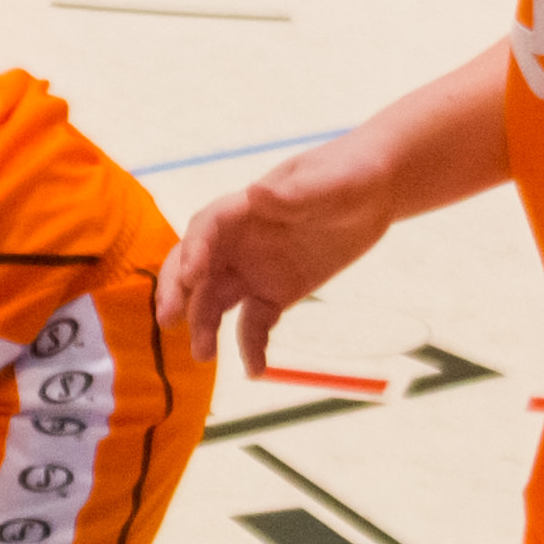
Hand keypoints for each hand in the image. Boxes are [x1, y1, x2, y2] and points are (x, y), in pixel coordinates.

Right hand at [159, 152, 398, 369]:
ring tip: (204, 355)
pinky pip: (254, 323)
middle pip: (196, 268)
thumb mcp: (327, 182)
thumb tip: (256, 193)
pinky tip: (256, 369)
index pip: (207, 228)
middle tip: (169, 321)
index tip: (191, 276)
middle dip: (178, 293)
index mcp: (243, 208)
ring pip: (216, 301)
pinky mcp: (274, 293)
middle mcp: (238, 242)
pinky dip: (251, 347)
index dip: (194, 250)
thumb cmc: (347, 174)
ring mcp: (253, 270)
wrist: (374, 191)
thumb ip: (293, 192)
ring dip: (205, 326)